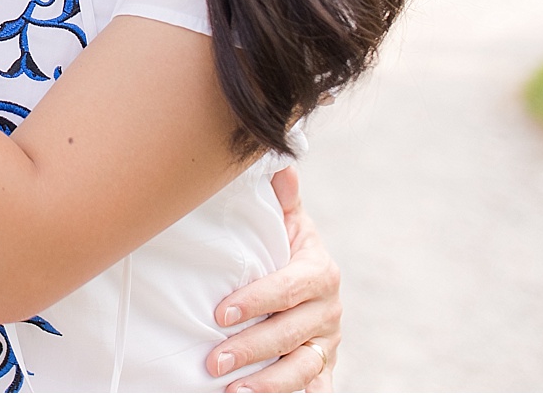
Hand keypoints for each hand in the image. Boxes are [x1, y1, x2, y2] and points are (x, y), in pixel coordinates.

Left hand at [206, 168, 340, 391]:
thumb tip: (280, 167)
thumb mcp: (289, 223)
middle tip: (213, 359)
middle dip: (251, 348)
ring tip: (232, 390)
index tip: (220, 313)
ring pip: (301, 368)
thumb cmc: (287, 249)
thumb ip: (282, 201)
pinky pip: (314, 389)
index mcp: (319, 272)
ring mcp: (327, 344)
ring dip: (268, 383)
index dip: (257, 300)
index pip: (288, 289)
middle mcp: (329, 311)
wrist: (314, 283)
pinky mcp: (323, 369)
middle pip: (290, 334)